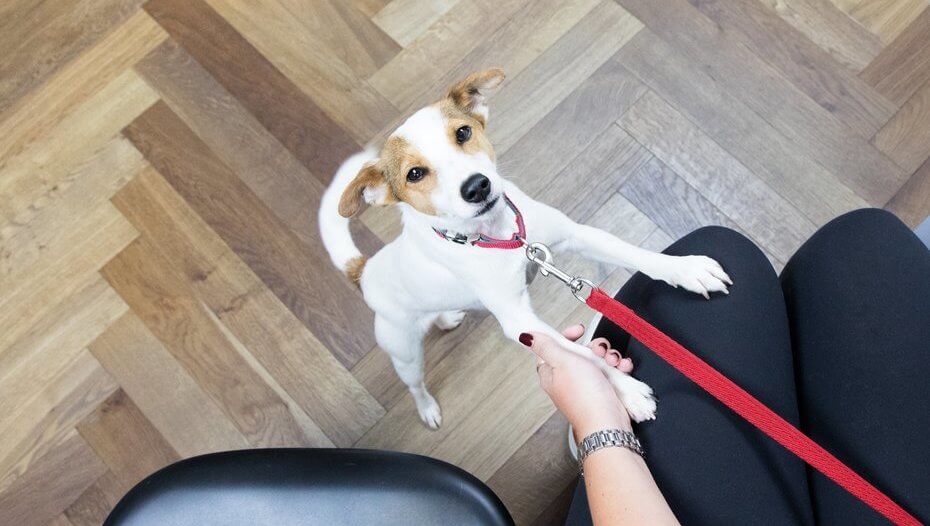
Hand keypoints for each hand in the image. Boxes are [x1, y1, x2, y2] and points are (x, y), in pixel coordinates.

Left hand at [520, 325, 634, 437]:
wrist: (608, 422)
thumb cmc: (584, 395)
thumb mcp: (562, 362)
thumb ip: (546, 346)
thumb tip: (527, 336)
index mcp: (552, 372)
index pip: (554, 347)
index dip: (566, 336)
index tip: (579, 331)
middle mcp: (568, 378)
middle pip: (579, 351)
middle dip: (594, 346)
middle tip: (598, 350)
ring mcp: (587, 384)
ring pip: (598, 359)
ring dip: (609, 355)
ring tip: (613, 361)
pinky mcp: (604, 389)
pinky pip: (612, 370)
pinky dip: (619, 367)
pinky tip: (623, 367)